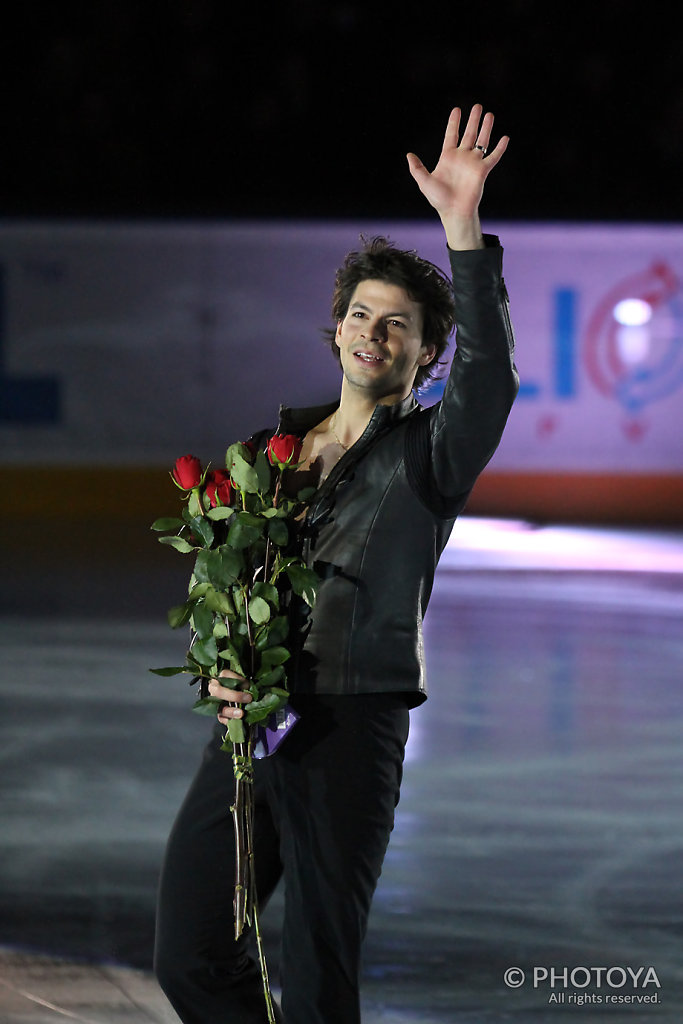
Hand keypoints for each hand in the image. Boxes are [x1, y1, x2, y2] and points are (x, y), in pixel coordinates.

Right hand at [209, 668, 251, 725]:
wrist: (237, 697)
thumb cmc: (239, 686)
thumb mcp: (242, 680)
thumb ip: (244, 682)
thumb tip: (249, 688)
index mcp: (221, 677)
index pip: (224, 674)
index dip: (237, 679)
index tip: (247, 685)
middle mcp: (215, 688)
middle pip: (219, 691)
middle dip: (234, 696)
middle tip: (248, 698)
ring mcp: (215, 701)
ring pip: (218, 706)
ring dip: (230, 711)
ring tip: (241, 713)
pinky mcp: (218, 712)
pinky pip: (220, 717)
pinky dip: (227, 720)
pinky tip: (235, 720)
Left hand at [407, 104, 508, 248]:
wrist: (453, 212)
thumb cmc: (439, 199)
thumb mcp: (424, 182)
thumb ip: (417, 168)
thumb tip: (409, 155)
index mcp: (448, 157)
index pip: (451, 135)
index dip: (454, 122)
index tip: (457, 110)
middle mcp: (462, 157)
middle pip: (469, 134)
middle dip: (473, 120)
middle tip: (477, 106)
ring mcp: (473, 163)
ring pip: (482, 141)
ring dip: (486, 128)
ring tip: (489, 114)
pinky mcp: (482, 171)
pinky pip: (493, 157)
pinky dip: (500, 148)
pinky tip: (505, 138)